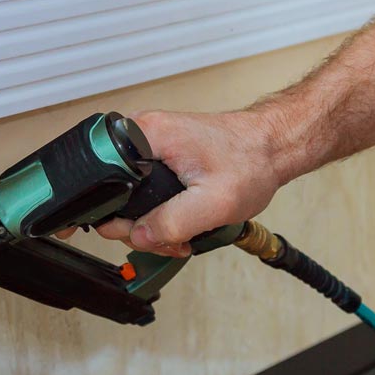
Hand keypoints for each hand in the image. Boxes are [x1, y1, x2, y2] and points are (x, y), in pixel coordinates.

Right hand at [98, 109, 284, 256]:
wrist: (272, 146)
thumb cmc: (251, 160)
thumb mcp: (214, 202)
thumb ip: (172, 222)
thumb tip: (140, 236)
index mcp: (148, 136)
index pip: (101, 176)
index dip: (106, 211)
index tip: (128, 231)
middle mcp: (143, 134)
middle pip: (113, 192)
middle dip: (137, 226)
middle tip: (167, 240)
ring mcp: (151, 144)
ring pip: (130, 197)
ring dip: (151, 224)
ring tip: (181, 236)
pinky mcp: (161, 155)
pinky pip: (145, 191)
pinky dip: (159, 213)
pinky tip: (180, 225)